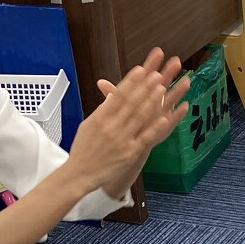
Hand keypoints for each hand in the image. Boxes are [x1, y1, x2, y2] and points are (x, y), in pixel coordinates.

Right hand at [67, 48, 190, 198]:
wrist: (79, 174)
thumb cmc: (84, 150)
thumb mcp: (88, 126)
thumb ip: (101, 111)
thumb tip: (111, 98)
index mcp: (100, 117)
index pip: (118, 95)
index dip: (131, 81)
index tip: (141, 69)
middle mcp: (111, 126)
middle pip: (130, 102)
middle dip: (144, 86)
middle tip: (157, 73)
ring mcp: (121, 139)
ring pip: (138, 117)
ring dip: (151, 101)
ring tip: (162, 88)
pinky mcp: (129, 153)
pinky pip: (144, 138)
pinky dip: (154, 128)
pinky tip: (164, 117)